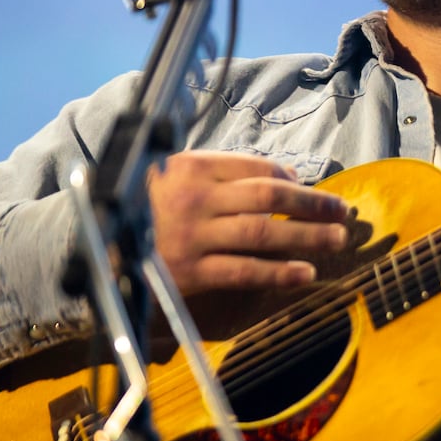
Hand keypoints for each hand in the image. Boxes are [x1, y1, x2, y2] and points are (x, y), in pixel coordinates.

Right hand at [146, 151, 349, 296]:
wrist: (96, 249)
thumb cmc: (148, 208)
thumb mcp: (177, 176)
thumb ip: (225, 171)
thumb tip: (287, 175)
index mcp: (193, 167)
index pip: (255, 168)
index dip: (289, 178)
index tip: (310, 188)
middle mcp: (195, 198)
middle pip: (267, 196)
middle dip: (312, 203)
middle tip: (343, 211)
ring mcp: (193, 236)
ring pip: (262, 232)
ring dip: (307, 235)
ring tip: (338, 238)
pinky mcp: (190, 272)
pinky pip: (244, 271)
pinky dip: (279, 272)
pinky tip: (306, 273)